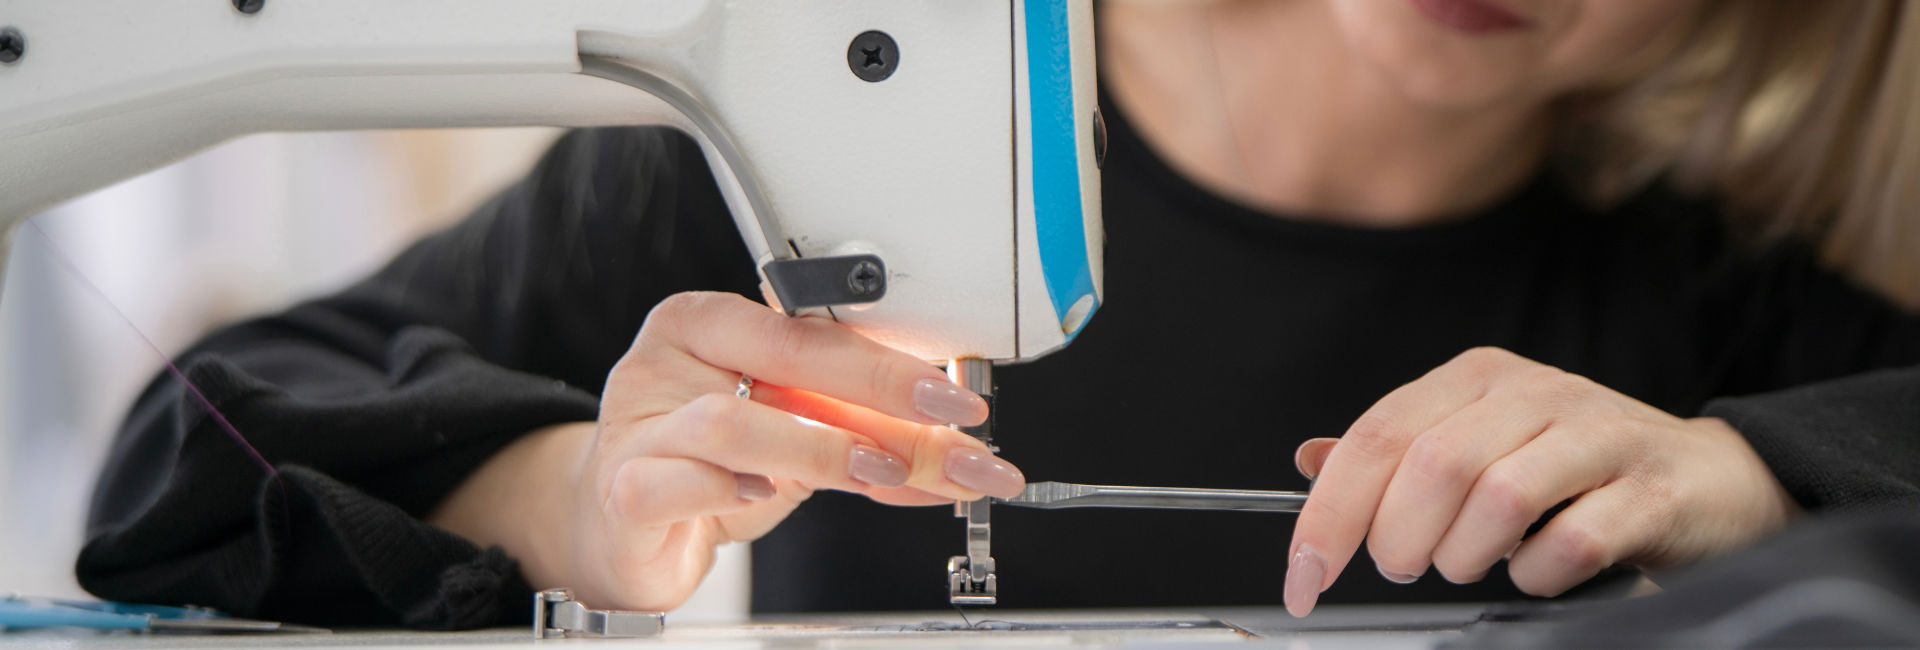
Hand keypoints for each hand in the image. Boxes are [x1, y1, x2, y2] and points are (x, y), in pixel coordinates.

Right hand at [434, 292, 1023, 611]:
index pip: (814, 331)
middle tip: (951, 438)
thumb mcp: (795, 440)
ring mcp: (642, 421)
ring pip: (733, 423)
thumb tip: (955, 449)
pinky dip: (732, 489)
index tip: (959, 401)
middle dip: (884, 401)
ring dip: (822, 449)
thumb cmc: (708, 469)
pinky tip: (767, 494)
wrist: (623, 529)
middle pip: (786, 360)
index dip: (895, 365)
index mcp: (714, 324)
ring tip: (884, 472)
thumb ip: (863, 436)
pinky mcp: (623, 487)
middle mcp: (672, 359)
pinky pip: (679, 482)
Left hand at [1283, 347, 1798, 615]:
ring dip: (1465, 554)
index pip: (1376, 436)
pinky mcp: (1649, 489)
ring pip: (1498, 496)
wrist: (1710, 479)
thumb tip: (1312, 462)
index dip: (1329, 512)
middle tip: (1405, 566)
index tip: (1305, 576)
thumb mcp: (1478, 447)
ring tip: (1469, 564)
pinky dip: (1538, 571)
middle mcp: (1532, 393)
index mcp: (1476, 380)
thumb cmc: (1579, 470)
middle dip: (1398, 538)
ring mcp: (1597, 436)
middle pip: (1431, 465)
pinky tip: (1537, 570)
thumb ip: (1396, 458)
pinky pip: (1573, 540)